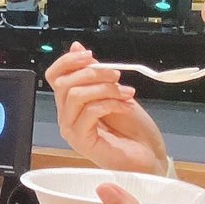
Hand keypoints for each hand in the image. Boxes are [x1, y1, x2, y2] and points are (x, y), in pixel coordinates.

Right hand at [46, 44, 168, 174]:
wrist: (149, 155)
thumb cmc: (134, 128)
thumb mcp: (115, 90)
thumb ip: (95, 73)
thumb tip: (77, 47)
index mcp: (72, 102)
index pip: (55, 76)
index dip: (68, 61)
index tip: (90, 55)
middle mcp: (67, 116)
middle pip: (64, 83)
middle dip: (93, 73)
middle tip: (116, 75)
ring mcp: (72, 129)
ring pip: (76, 96)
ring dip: (105, 89)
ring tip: (126, 93)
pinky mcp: (81, 142)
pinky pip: (89, 112)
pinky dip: (111, 104)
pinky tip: (126, 107)